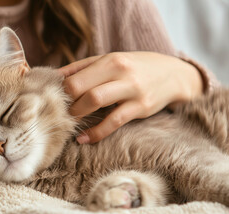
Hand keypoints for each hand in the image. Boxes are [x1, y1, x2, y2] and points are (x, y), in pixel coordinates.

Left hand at [59, 52, 202, 143]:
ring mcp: (132, 90)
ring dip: (78, 115)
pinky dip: (95, 133)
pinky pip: (113, 122)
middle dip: (67, 104)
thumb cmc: (136, 67)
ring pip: (96, 101)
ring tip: (71, 123)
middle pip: (82, 88)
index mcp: (110, 59)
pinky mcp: (141, 107)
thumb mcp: (111, 60)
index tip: (57, 101)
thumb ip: (82, 67)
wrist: (173, 75)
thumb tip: (54, 77)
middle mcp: (121, 71)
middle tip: (61, 113)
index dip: (61, 92)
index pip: (75, 77)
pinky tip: (84, 138)